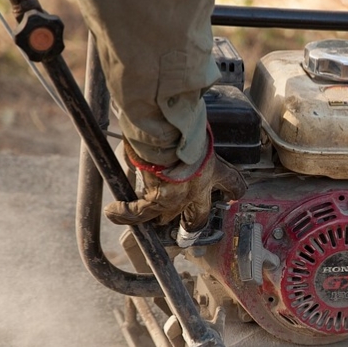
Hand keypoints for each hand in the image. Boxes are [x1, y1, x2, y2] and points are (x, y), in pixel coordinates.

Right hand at [105, 137, 245, 230]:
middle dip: (194, 220)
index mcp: (214, 169)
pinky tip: (114, 210)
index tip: (232, 194)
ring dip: (159, 218)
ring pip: (168, 217)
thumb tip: (176, 128)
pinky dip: (125, 213)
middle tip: (189, 222)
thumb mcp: (195, 131)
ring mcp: (177, 198)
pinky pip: (139, 214)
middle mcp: (198, 188)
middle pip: (200, 215)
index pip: (233, 183)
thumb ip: (189, 136)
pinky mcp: (156, 201)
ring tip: (151, 219)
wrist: (167, 131)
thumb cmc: (181, 123)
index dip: (233, 190)